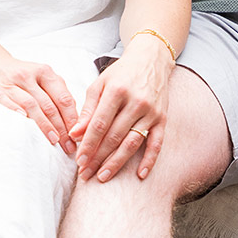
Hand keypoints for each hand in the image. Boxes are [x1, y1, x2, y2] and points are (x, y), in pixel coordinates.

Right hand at [0, 56, 77, 154]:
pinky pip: (6, 103)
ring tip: (53, 140)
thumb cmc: (21, 79)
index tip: (78, 135)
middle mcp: (28, 75)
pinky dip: (16, 112)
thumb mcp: (42, 79)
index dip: (72, 118)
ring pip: (31, 105)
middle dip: (61, 127)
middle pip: (49, 104)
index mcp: (44, 72)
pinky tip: (24, 123)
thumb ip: (57, 95)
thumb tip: (76, 122)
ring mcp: (10, 83)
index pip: (63, 98)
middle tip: (68, 145)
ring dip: (44, 124)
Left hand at [71, 41, 172, 182]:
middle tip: (86, 174)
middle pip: (114, 137)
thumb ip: (88, 109)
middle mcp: (136, 102)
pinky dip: (149, 160)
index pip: (99, 124)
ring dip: (117, 162)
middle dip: (98, 158)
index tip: (79, 161)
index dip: (88, 145)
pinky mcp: (163, 118)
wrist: (151, 60)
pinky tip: (140, 175)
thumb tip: (74, 134)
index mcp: (117, 91)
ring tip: (103, 176)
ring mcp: (151, 112)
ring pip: (132, 143)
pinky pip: (157, 143)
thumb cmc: (121, 73)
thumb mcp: (100, 84)